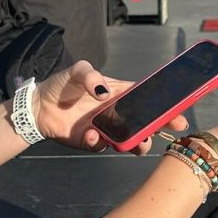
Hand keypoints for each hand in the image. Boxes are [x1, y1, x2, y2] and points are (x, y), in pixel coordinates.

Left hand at [35, 61, 187, 153]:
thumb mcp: (77, 70)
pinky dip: (100, 143)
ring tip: (137, 142)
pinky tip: (92, 135)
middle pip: (145, 123)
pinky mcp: (91, 142)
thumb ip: (91, 76)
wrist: (38, 105)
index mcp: (119, 93)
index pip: (147, 98)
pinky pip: (102, 147)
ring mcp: (105, 129)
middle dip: (159, 127)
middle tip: (166, 130)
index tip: (179, 112)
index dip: (164, 105)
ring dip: (137, 143)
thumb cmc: (61, 84)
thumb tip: (104, 92)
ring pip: (130, 140)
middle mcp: (116, 113)